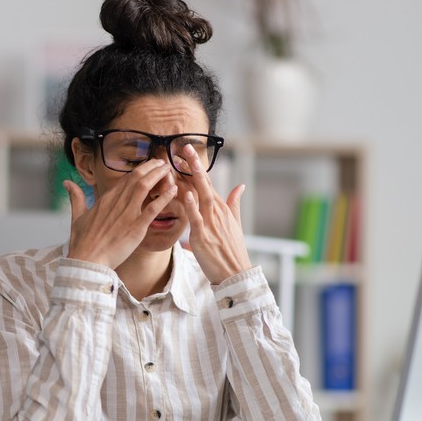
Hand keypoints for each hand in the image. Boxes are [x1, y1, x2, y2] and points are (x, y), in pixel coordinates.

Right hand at [64, 159, 177, 268]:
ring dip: (158, 175)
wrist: (88, 260)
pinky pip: (153, 209)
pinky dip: (164, 198)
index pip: (125, 179)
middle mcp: (117, 202)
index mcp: (105, 199)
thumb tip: (67, 182)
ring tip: (168, 169)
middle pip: (136, 177)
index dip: (139, 170)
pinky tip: (174, 190)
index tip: (149, 166)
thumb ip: (76, 198)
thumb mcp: (77, 217)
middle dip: (151, 167)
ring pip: (144, 186)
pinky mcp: (136, 227)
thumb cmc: (82, 242)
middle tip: (162, 161)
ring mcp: (127, 214)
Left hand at [180, 145, 251, 283]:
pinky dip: (192, 205)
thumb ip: (234, 203)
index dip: (196, 167)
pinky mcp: (203, 235)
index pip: (207, 183)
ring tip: (182, 162)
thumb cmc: (232, 250)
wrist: (235, 272)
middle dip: (193, 165)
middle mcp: (216, 211)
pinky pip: (196, 218)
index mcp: (221, 208)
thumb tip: (240, 186)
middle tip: (183, 147)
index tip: (186, 153)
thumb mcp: (236, 223)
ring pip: (200, 195)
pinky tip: (186, 193)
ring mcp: (210, 222)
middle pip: (204, 183)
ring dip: (191, 178)